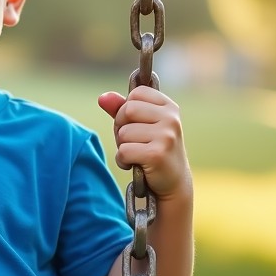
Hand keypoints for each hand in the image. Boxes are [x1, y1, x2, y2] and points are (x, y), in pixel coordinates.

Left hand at [97, 86, 190, 200]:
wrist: (173, 182)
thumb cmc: (153, 148)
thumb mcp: (140, 124)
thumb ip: (121, 108)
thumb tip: (102, 97)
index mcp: (169, 107)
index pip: (137, 93)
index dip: (127, 108)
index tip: (136, 123)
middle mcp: (171, 119)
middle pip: (128, 110)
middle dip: (121, 127)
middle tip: (132, 141)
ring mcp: (166, 136)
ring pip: (124, 132)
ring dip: (123, 146)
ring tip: (137, 154)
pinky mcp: (157, 154)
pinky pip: (124, 151)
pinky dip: (123, 160)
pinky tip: (134, 164)